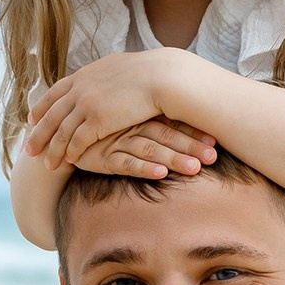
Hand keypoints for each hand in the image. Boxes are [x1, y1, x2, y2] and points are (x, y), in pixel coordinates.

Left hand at [24, 50, 190, 169]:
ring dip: (52, 149)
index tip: (31, 119)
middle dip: (38, 133)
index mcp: (85, 75)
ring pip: (61, 131)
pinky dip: (71, 152)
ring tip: (46, 164)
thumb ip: (108, 76)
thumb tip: (108, 76)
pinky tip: (68, 162)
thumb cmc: (153, 73)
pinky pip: (78, 140)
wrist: (163, 75)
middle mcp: (80, 89)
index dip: (42, 107)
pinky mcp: (97, 120)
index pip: (55, 92)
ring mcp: (87, 104)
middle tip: (29, 149)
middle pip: (52, 114)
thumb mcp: (121, 68)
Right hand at [75, 117, 219, 179]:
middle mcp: (131, 123)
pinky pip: (126, 163)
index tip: (217, 141)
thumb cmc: (109, 130)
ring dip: (173, 158)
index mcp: (141, 112)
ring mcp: (117, 139)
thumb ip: (160, 120)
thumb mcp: (134, 120)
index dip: (194, 130)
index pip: (173, 120)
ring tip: (194, 168)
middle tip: (212, 157)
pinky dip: (144, 167)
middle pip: (166, 134)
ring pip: (150, 148)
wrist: (68, 138)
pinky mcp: (103, 156)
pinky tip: (160, 173)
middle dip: (191, 146)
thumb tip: (197, 122)